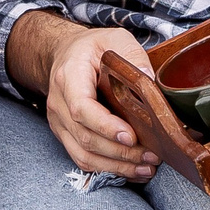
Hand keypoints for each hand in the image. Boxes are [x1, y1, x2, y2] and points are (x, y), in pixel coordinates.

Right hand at [40, 26, 162, 180]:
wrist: (66, 55)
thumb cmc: (91, 48)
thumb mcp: (114, 38)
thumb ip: (132, 54)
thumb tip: (149, 80)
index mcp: (68, 78)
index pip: (82, 108)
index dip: (106, 127)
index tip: (131, 136)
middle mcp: (58, 104)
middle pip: (86, 138)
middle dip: (121, 152)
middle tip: (151, 156)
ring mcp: (60, 123)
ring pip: (84, 155)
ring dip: (116, 166)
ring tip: (146, 168)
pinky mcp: (66, 135)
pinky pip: (83, 159)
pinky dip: (108, 169)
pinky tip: (132, 170)